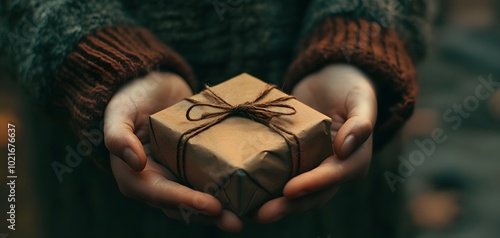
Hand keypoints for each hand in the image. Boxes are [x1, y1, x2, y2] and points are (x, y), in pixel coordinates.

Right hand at [104, 72, 241, 231]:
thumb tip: (135, 162)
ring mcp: (180, 175)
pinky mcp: (196, 165)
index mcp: (137, 178)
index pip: (162, 195)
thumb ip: (119, 136)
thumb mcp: (120, 111)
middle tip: (237, 222)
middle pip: (185, 206)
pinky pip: (213, 180)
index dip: (186, 202)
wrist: (152, 84)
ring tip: (251, 214)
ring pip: (203, 198)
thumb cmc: (132, 96)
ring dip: (226, 208)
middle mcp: (160, 183)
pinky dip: (231, 187)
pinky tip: (254, 190)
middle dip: (211, 215)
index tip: (211, 206)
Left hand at [256, 64, 376, 222]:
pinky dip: (263, 187)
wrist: (328, 80)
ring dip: (273, 204)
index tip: (291, 190)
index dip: (314, 184)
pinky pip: (278, 177)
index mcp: (354, 160)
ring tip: (247, 213)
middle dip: (288, 206)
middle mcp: (332, 170)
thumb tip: (346, 147)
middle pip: (312, 194)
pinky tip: (241, 194)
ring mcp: (310, 168)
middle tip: (263, 214)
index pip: (335, 175)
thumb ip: (360, 121)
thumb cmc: (349, 87)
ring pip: (293, 193)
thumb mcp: (360, 98)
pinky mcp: (291, 161)